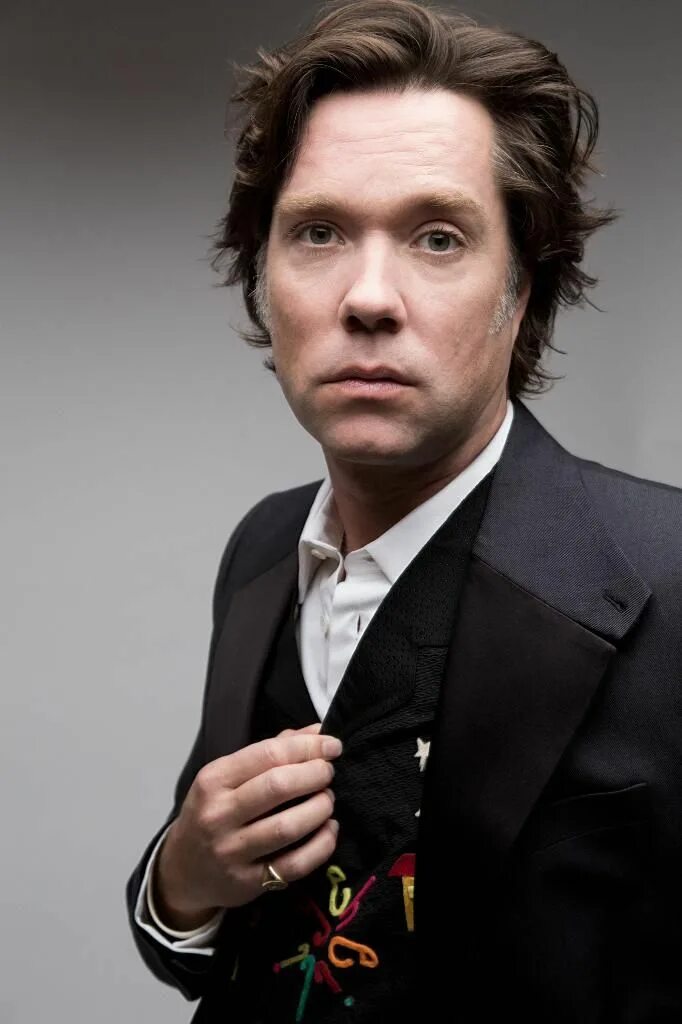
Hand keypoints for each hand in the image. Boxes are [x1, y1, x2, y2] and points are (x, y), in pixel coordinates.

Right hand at [154, 724, 341, 923]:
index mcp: (214, 779)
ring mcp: (231, 851)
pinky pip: (295, 864)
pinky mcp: (247, 882)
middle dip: (315, 774)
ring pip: (288, 827)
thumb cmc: (213, 811)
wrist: (183, 869)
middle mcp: (219, 814)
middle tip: (329, 773)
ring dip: (320, 808)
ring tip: (328, 800)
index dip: (308, 747)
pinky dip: (321, 845)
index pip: (268, 754)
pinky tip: (329, 830)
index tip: (332, 746)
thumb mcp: (227, 775)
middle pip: (278, 787)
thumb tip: (318, 732)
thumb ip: (272, 750)